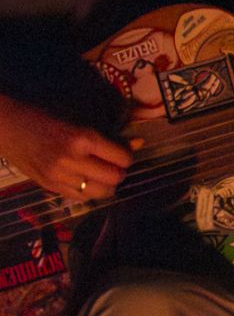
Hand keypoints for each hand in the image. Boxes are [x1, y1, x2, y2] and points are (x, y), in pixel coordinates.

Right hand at [0, 94, 133, 201]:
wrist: (6, 127)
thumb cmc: (45, 117)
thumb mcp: (79, 121)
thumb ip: (109, 136)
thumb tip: (139, 143)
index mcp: (82, 138)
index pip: (122, 158)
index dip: (126, 156)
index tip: (121, 152)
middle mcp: (72, 160)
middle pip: (115, 178)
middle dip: (119, 172)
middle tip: (113, 165)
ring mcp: (59, 176)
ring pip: (101, 193)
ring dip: (107, 185)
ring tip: (101, 175)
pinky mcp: (50, 187)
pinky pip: (82, 198)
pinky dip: (90, 192)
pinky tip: (85, 181)